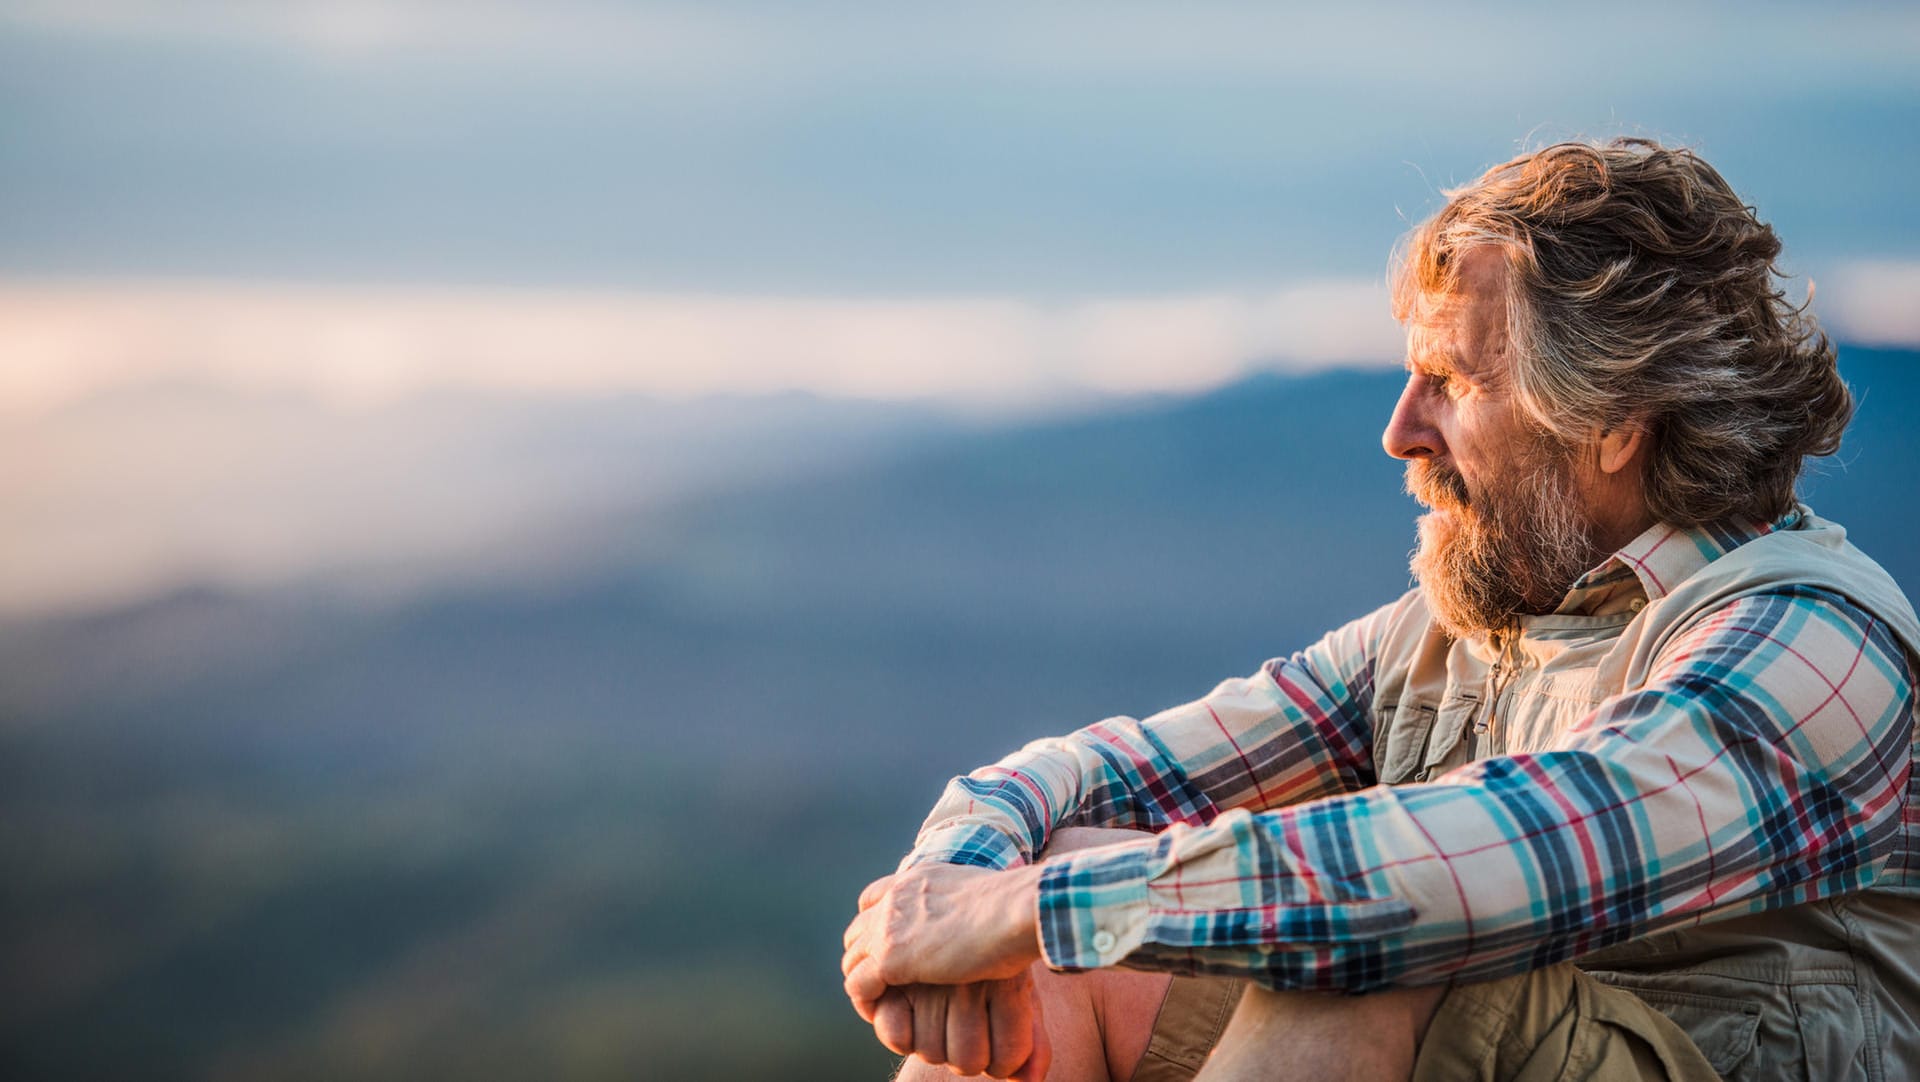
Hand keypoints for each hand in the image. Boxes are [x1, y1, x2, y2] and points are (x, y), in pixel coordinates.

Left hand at [841, 863, 1045, 1013]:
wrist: (1017, 910)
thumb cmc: (1018, 909)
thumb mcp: (984, 893)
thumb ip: (966, 904)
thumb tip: (983, 913)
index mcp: (917, 879)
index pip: (872, 899)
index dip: (874, 925)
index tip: (889, 947)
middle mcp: (896, 898)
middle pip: (857, 931)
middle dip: (864, 957)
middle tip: (884, 983)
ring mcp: (889, 927)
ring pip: (852, 960)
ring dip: (864, 983)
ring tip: (883, 1004)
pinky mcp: (889, 957)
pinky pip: (857, 985)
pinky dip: (866, 1002)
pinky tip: (884, 1013)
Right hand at [871, 976, 1051, 1079]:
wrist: (967, 914)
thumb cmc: (997, 964)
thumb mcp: (1023, 995)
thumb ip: (1034, 1043)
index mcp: (1009, 984)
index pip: (1009, 1059)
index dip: (1005, 1062)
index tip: (1003, 1045)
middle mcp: (970, 982)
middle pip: (968, 1062)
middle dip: (969, 1056)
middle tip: (969, 1031)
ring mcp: (931, 980)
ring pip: (933, 1053)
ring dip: (936, 1047)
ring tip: (941, 1023)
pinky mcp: (894, 976)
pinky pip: (897, 1036)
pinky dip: (901, 1036)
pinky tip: (913, 1016)